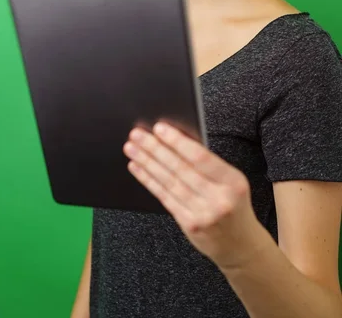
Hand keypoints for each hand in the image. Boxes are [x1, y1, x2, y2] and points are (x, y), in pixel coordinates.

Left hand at [123, 121, 265, 271]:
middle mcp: (219, 199)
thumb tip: (174, 139)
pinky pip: (165, 197)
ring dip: (147, 162)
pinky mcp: (190, 225)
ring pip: (169, 182)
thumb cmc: (233, 204)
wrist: (240, 245)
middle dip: (155, 148)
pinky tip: (138, 168)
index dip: (177, 141)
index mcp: (234, 182)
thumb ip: (208, 165)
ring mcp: (204, 214)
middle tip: (137, 134)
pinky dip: (149, 180)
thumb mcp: (231, 182)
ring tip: (132, 148)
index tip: (159, 128)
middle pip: (180, 168)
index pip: (201, 157)